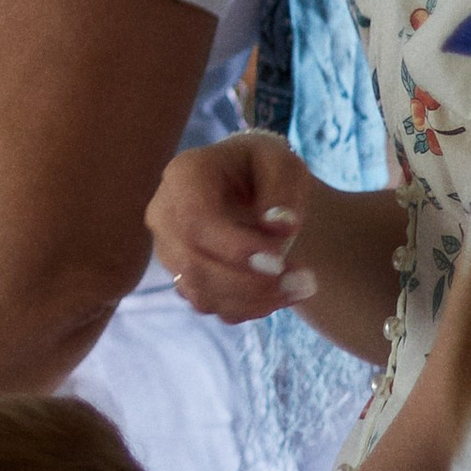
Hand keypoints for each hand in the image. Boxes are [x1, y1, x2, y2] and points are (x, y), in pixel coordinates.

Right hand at [147, 131, 318, 323]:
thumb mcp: (281, 163)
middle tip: (306, 282)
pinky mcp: (181, 275)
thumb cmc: (262, 169)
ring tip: (302, 288)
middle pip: (193, 263)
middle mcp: (164, 213)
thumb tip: (279, 227)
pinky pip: (208, 304)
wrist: (245, 183)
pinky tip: (280, 293)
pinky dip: (247, 307)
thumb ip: (282, 191)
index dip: (234, 248)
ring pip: (199, 291)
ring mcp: (168, 248)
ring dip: (254, 300)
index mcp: (183, 175)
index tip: (278, 261)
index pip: (195, 220)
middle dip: (250, 283)